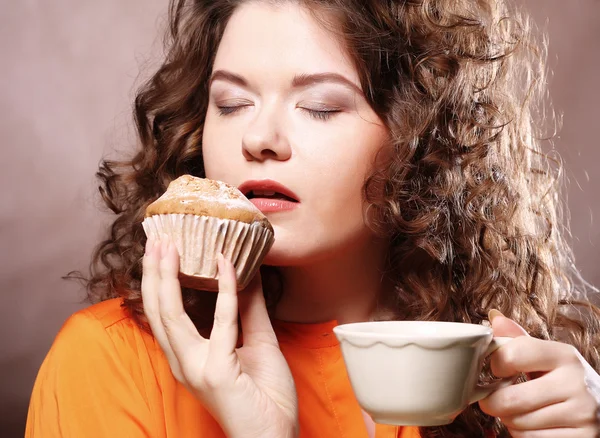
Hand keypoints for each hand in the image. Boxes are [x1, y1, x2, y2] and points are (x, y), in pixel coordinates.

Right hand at [142, 235, 297, 437]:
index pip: (163, 314)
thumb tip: (245, 272)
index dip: (157, 282)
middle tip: (158, 238)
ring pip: (172, 314)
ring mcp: (196, 368)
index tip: (161, 250)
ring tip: (171, 244)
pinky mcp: (216, 371)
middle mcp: (183, 362)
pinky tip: (226, 264)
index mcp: (188, 356)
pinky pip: (221, 320)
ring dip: (170, 275)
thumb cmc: (263, 396)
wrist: (274, 436)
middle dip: (155, 272)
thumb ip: (247, 309)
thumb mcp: (257, 341)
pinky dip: (224, 289)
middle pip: (158, 310)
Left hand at [479, 310, 599, 436]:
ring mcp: (582, 413)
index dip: (495, 364)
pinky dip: (524, 436)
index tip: (496, 370)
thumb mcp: (547, 356)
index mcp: (564, 355)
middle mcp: (576, 383)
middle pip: (510, 398)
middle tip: (494, 399)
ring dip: (508, 420)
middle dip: (493, 402)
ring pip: (518, 423)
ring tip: (519, 411)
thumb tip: (495, 318)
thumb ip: (519, 340)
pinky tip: (534, 425)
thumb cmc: (564, 380)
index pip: (513, 355)